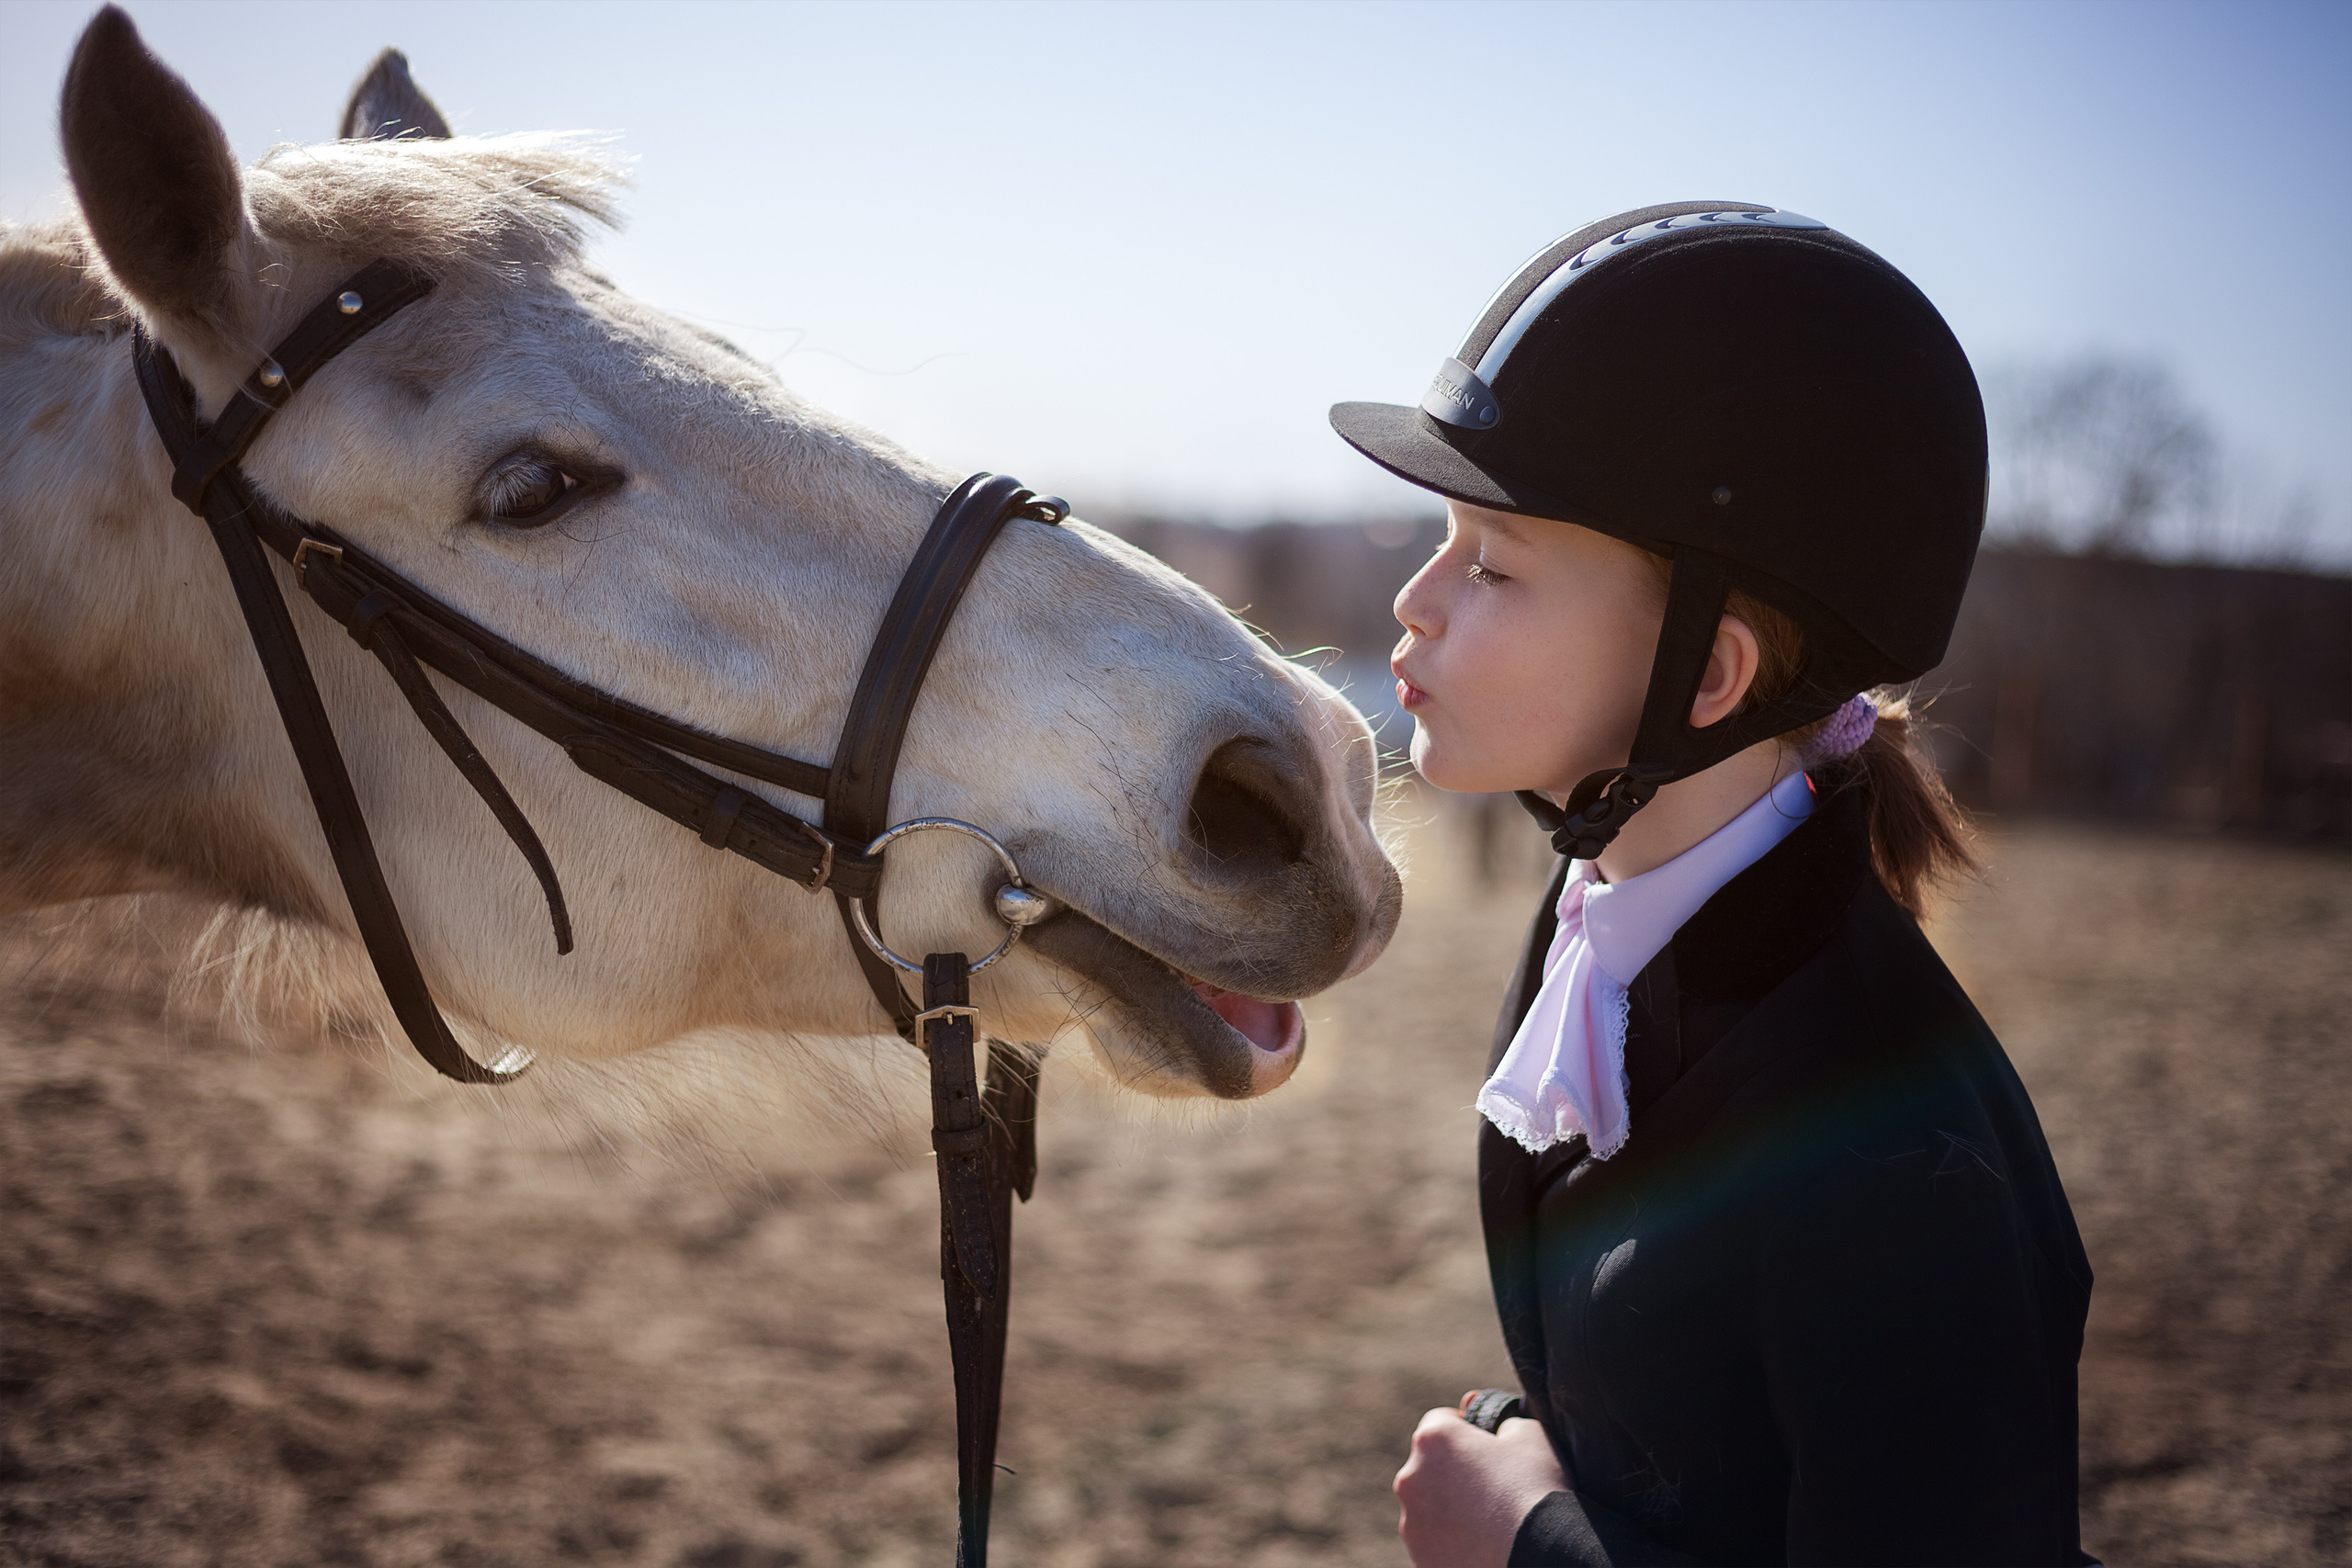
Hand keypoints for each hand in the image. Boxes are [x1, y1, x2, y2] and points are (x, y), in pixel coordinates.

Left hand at [1394, 1401, 1568, 1567]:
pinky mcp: (1420, 1557)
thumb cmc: (1536, 1487)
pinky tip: (1479, 1542)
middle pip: (1428, 1465)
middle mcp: (1410, 1477)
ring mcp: (1411, 1522)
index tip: (1484, 1446)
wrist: (1543, 1552)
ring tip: (1486, 1519)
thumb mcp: (1529, 1433)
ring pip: (1427, 1505)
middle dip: (1453, 1471)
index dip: (1464, 1428)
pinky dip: (1449, 1540)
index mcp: (1433, 1439)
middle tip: (1489, 1487)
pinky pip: (1432, 1541)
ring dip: (1447, 1507)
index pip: (1440, 1420)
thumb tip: (1492, 1426)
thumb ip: (1501, 1420)